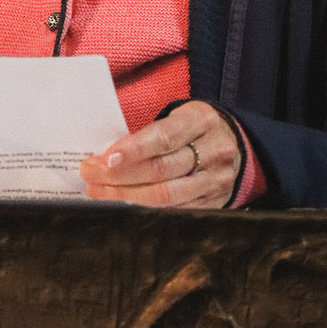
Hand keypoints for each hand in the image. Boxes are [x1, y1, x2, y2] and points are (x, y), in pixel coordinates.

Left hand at [81, 100, 240, 208]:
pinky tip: (124, 203)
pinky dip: (146, 208)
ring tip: (99, 191)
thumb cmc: (194, 128)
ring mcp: (215, 179)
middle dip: (120, 175)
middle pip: (161, 170)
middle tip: (91, 175)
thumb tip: (107, 155)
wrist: (235, 143)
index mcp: (201, 121)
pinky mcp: (214, 202)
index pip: (164, 137)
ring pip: (166, 195)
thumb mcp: (179, 117)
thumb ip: (150, 132)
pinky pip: (175, 211)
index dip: (133, 150)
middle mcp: (213, 150)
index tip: (104, 159)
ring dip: (126, 196)